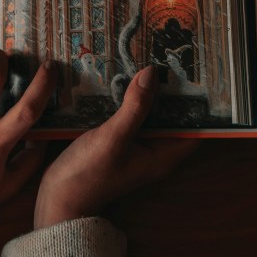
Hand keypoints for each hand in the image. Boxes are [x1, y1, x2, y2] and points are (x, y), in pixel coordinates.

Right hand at [33, 65, 198, 228]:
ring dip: (147, 92)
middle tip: (168, 55)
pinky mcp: (117, 141)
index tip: (197, 73)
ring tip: (146, 58)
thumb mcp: (113, 138)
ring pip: (149, 114)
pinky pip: (130, 116)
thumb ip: (134, 107)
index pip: (194, 128)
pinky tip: (120, 78)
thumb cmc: (88, 175)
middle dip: (170, 90)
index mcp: (163, 156)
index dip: (198, 103)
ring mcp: (134, 146)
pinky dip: (128, 99)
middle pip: (171, 117)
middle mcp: (153, 151)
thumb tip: (152, 73)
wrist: (58, 200)